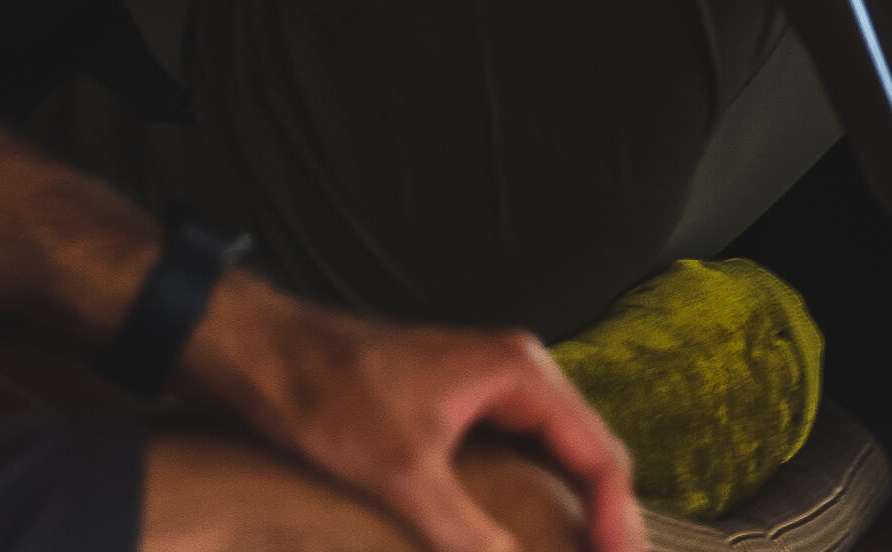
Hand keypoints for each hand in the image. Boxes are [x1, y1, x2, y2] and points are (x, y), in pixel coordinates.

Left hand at [177, 274, 642, 551]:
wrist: (273, 356)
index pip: (597, 452)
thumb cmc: (332, 395)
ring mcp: (491, 385)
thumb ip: (466, 531)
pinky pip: (526, 451)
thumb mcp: (403, 473)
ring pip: (558, 452)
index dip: (617, 520)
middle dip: (607, 516)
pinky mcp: (465, 404)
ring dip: (578, 506)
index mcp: (518, 373)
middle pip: (587, 450)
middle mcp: (516, 371)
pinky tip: (538, 534)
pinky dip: (543, 493)